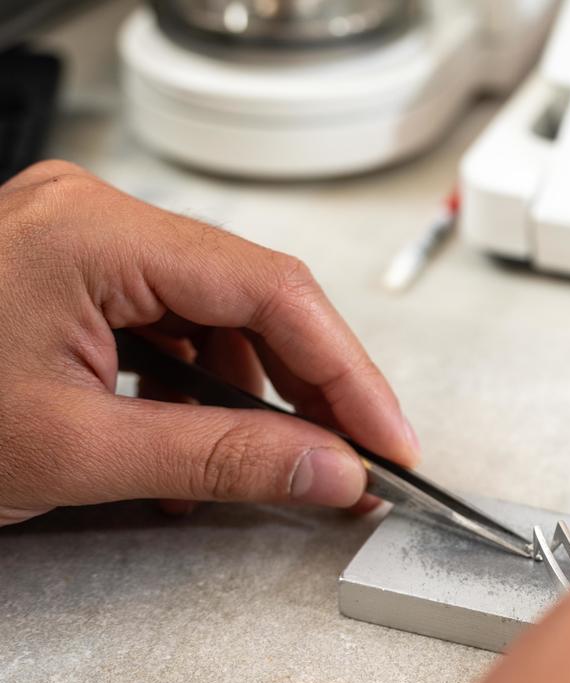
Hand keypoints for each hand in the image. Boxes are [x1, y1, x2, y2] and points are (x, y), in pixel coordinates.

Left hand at [0, 161, 420, 525]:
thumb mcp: (76, 453)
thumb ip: (220, 458)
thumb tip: (328, 468)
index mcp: (93, 233)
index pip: (268, 291)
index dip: (347, 373)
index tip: (389, 437)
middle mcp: (91, 214)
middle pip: (250, 293)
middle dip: (309, 384)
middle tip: (354, 454)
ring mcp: (78, 235)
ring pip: (216, 306)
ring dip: (254, 387)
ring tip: (269, 458)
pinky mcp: (69, 265)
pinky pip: (170, 314)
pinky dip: (199, 378)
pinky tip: (203, 431)